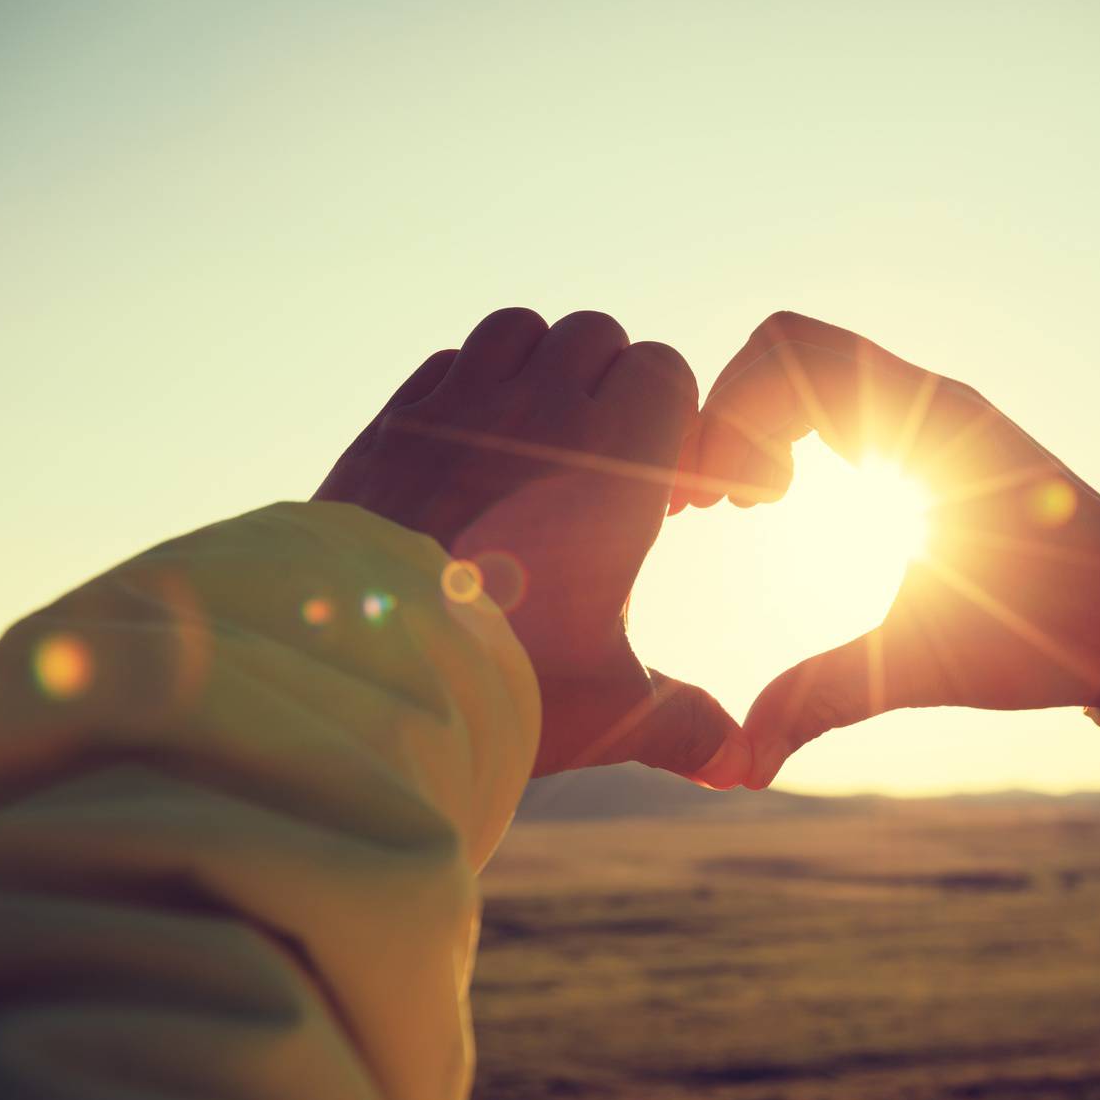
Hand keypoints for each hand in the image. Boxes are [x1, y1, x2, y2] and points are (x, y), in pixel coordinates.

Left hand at [317, 307, 751, 784]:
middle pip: (597, 340)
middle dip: (614, 389)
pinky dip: (470, 390)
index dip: (680, 425)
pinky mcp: (393, 421)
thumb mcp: (609, 707)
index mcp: (614, 460)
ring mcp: (459, 408)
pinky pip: (448, 365)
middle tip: (610, 469)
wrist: (357, 668)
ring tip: (540, 443)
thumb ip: (687, 724)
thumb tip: (743, 767)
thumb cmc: (502, 684)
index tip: (674, 497)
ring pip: (519, 333)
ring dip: (540, 370)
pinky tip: (471, 457)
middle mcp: (539, 411)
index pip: (666, 373)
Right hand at [680, 311, 1099, 787]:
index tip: (725, 511)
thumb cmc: (1046, 634)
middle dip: (728, 415)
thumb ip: (816, 703)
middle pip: (783, 347)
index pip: (789, 359)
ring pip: (806, 359)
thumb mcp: (919, 666)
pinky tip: (785, 497)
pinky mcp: (931, 427)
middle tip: (714, 506)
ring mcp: (930, 406)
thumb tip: (734, 770)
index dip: (730, 421)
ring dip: (755, 418)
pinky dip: (789, 424)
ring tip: (744, 504)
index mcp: (926, 429)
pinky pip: (836, 388)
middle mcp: (926, 398)